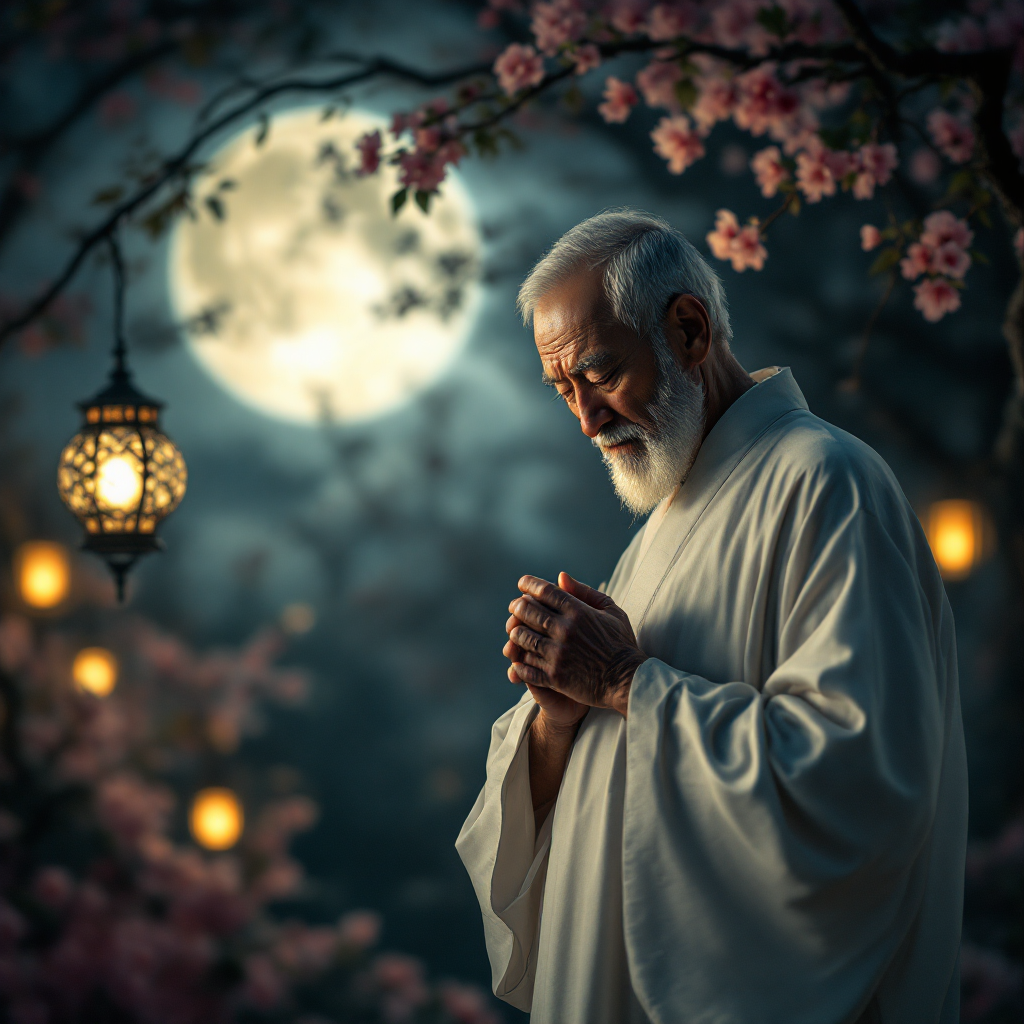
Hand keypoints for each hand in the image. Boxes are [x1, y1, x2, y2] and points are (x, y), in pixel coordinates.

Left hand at [502, 572, 646, 717]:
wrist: (628, 680)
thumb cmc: (621, 643)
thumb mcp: (611, 611)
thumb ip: (585, 592)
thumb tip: (561, 577)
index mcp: (578, 612)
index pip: (544, 591)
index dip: (529, 584)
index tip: (522, 584)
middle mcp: (565, 630)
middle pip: (527, 611)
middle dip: (518, 606)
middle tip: (516, 606)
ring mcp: (557, 654)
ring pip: (521, 638)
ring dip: (516, 632)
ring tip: (516, 631)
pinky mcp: (554, 677)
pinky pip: (525, 667)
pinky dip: (519, 663)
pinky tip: (519, 660)